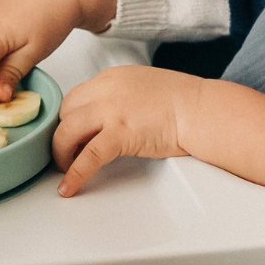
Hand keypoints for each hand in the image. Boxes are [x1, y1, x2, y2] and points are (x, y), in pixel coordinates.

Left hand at [52, 66, 203, 196]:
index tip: (72, 134)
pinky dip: (74, 174)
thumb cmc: (186, 101)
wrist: (203, 110)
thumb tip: (110, 117)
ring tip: (65, 169)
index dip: (71, 118)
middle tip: (66, 151)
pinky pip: (87, 157)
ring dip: (61, 153)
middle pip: (66, 111)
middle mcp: (107, 90)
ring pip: (67, 131)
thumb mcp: (145, 88)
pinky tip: (68, 187)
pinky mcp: (120, 134)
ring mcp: (112, 111)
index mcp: (113, 78)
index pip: (77, 97)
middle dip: (62, 133)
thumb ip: (123, 98)